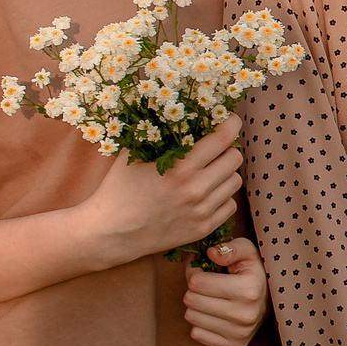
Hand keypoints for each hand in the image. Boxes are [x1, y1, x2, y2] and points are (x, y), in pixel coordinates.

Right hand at [71, 116, 243, 263]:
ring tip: (208, 170)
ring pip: (235, 181)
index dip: (231, 124)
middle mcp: (196, 190)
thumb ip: (156, 134)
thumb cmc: (118, 190)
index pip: (222, 139)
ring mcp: (202, 211)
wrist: (111, 233)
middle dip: (227, 148)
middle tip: (216, 147)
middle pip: (234, 158)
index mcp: (179, 169)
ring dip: (225, 172)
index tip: (230, 120)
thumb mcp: (132, 156)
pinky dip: (222, 196)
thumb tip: (172, 111)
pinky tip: (206, 192)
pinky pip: (230, 204)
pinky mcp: (204, 228)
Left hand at [184, 237, 268, 345]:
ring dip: (196, 306)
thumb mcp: (248, 253)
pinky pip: (197, 334)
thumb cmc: (254, 273)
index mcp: (248, 290)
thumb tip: (210, 253)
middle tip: (205, 284)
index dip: (194, 271)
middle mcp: (245, 315)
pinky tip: (214, 315)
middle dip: (193, 289)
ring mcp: (240, 333)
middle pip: (190, 300)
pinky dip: (201, 323)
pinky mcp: (235, 345)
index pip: (196, 282)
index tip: (203, 269)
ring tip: (210, 298)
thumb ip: (230, 248)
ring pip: (191, 317)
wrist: (273, 301)